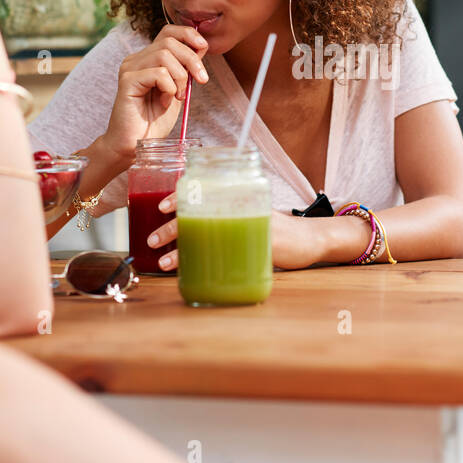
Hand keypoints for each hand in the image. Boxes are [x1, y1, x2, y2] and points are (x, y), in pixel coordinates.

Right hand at [101, 25, 208, 161]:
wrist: (136, 144)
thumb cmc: (154, 121)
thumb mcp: (177, 89)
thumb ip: (185, 69)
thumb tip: (201, 46)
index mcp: (147, 59)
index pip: (168, 32)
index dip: (188, 35)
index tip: (203, 48)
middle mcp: (136, 59)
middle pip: (169, 41)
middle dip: (191, 59)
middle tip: (200, 80)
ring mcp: (129, 68)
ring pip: (164, 55)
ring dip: (180, 77)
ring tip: (177, 96)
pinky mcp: (127, 80)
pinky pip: (158, 73)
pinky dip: (169, 87)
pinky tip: (165, 101)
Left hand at [146, 198, 323, 270]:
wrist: (310, 239)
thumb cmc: (275, 227)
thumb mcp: (252, 212)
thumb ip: (229, 212)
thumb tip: (192, 220)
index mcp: (237, 196)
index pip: (203, 190)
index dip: (179, 196)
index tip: (161, 207)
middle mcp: (242, 207)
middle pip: (199, 213)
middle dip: (171, 228)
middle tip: (152, 240)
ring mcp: (251, 225)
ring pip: (207, 234)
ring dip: (181, 250)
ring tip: (164, 263)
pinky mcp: (261, 245)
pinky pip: (229, 253)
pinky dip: (208, 264)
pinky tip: (194, 273)